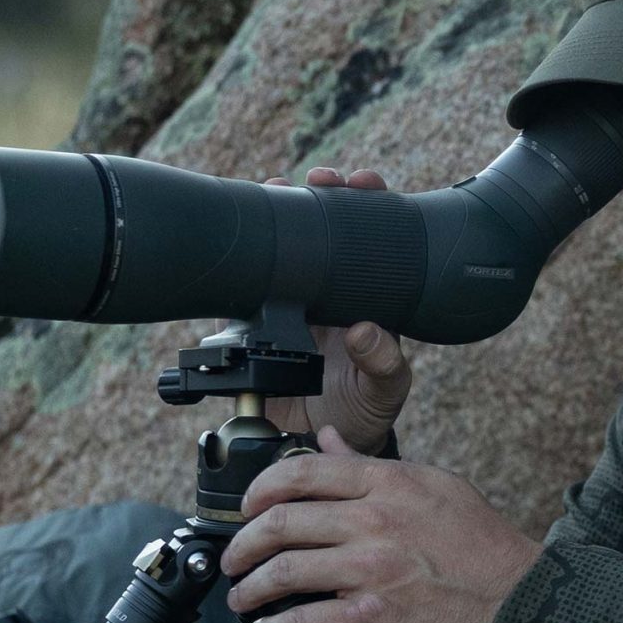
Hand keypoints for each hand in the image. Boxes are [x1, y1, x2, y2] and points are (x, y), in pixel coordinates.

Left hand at [222, 430, 540, 622]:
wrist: (518, 598)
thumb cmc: (480, 544)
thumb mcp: (432, 484)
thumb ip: (371, 465)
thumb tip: (329, 440)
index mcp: (387, 483)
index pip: (303, 473)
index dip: (261, 489)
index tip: (249, 506)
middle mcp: (373, 522)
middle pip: (281, 522)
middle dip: (244, 543)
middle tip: (235, 558)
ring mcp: (370, 571)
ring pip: (283, 572)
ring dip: (250, 588)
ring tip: (242, 597)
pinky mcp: (372, 618)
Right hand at [260, 167, 411, 451]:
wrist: (323, 444)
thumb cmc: (364, 408)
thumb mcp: (386, 389)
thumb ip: (384, 363)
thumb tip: (365, 330)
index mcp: (366, 296)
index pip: (371, 237)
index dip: (368, 203)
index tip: (362, 183)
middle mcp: (330, 291)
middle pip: (324, 228)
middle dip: (321, 193)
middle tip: (319, 178)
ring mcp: (292, 305)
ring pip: (285, 249)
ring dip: (278, 215)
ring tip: (274, 188)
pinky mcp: (257, 326)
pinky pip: (246, 290)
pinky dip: (240, 267)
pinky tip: (236, 247)